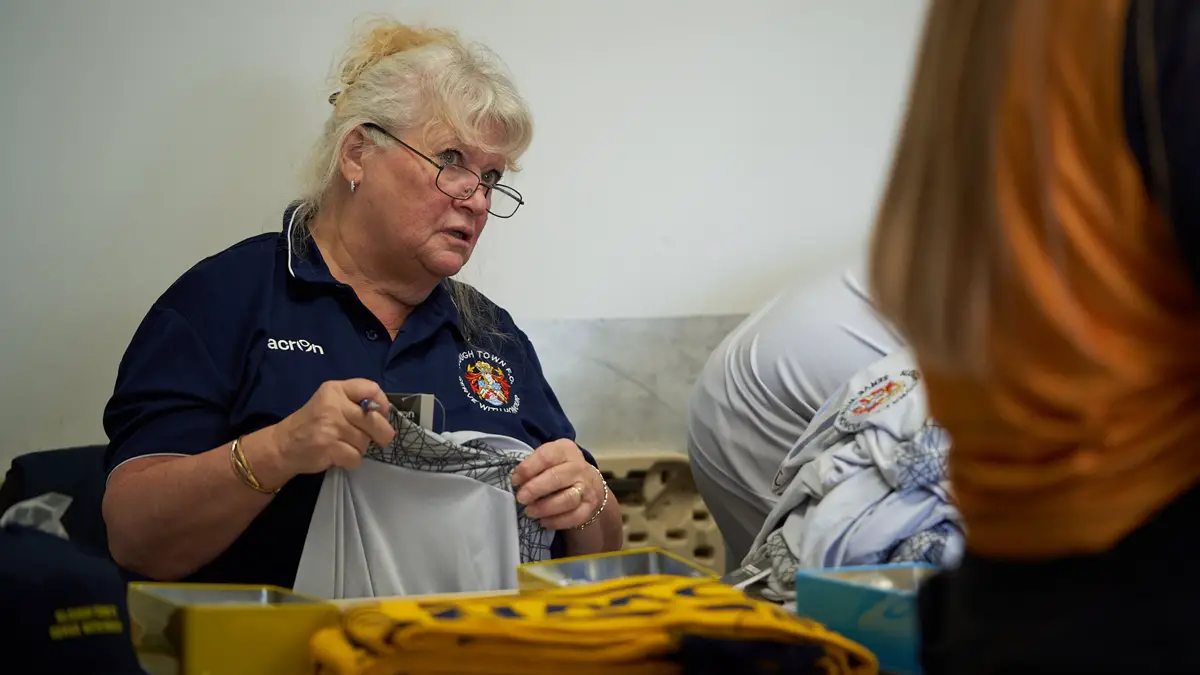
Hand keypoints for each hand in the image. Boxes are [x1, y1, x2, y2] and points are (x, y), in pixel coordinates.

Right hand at [267, 379, 394, 476]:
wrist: (283, 445)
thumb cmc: (312, 423)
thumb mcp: (330, 402)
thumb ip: (355, 402)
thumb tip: (384, 414)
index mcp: (335, 389)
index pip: (372, 389)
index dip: (382, 405)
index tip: (379, 415)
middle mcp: (333, 405)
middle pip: (374, 420)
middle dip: (378, 433)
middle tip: (369, 438)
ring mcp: (331, 426)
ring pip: (366, 441)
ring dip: (359, 448)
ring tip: (344, 445)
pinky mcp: (329, 448)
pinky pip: (356, 457)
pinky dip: (351, 461)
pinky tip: (338, 456)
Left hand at [511, 439, 604, 529]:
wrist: (588, 483)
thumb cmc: (560, 469)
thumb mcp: (549, 459)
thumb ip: (534, 467)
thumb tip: (516, 482)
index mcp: (566, 450)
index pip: (546, 456)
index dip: (528, 469)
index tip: (515, 481)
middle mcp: (578, 467)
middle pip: (557, 478)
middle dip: (535, 489)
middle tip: (521, 498)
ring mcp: (586, 488)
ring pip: (567, 499)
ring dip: (545, 507)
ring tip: (530, 511)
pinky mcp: (589, 507)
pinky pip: (574, 517)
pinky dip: (557, 521)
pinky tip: (543, 521)